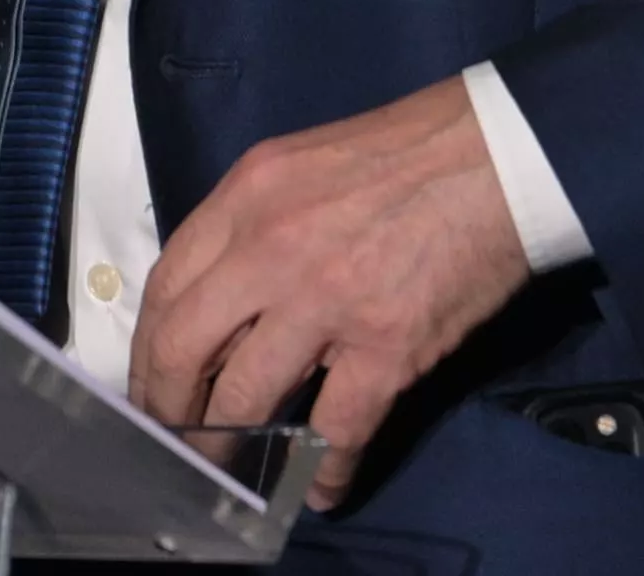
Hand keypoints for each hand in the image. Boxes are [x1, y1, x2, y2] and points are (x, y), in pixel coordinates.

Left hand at [127, 75, 530, 510]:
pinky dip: (322, 470)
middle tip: (174, 437)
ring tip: (229, 470)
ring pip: (245, 394)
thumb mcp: (297, 166)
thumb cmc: (402, 154)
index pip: (165, 286)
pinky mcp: (386, 346)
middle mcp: (269, 248)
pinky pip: (336, 428)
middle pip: (184, 346)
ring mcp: (325, 300)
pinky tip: (319, 488)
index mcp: (244, 198)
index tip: (149, 381)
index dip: (147, 347)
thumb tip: (221, 295)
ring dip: (227, 444)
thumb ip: (251, 225)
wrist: (496, 156)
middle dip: (168, 405)